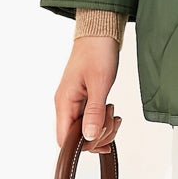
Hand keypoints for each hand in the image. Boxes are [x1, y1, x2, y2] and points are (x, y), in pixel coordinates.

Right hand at [55, 37, 122, 152]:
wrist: (100, 33)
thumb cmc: (97, 52)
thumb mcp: (100, 84)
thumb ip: (94, 112)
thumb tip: (90, 137)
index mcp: (64, 102)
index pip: (64, 139)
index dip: (84, 145)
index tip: (102, 137)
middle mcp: (66, 104)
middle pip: (76, 137)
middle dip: (98, 135)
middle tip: (112, 120)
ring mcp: (74, 102)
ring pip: (85, 129)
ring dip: (102, 128)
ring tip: (113, 114)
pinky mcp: (84, 99)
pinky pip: (90, 119)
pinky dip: (102, 120)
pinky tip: (111, 112)